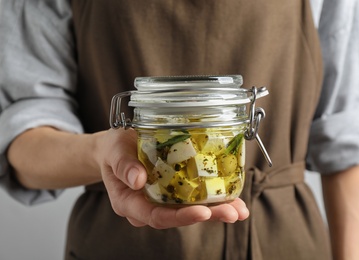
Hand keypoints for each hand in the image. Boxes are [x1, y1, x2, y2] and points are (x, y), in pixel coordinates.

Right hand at [95, 128, 249, 228]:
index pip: (156, 217)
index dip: (180, 218)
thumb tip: (138, 180)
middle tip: (232, 212)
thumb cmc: (114, 149)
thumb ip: (123, 165)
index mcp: (130, 203)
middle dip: (208, 216)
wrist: (117, 146)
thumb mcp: (114, 151)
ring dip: (216, 211)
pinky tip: (233, 199)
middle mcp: (149, 206)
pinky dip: (214, 199)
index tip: (202, 212)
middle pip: (179, 217)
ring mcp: (163, 200)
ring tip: (239, 210)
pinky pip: (194, 198)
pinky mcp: (174, 191)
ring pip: (190, 210)